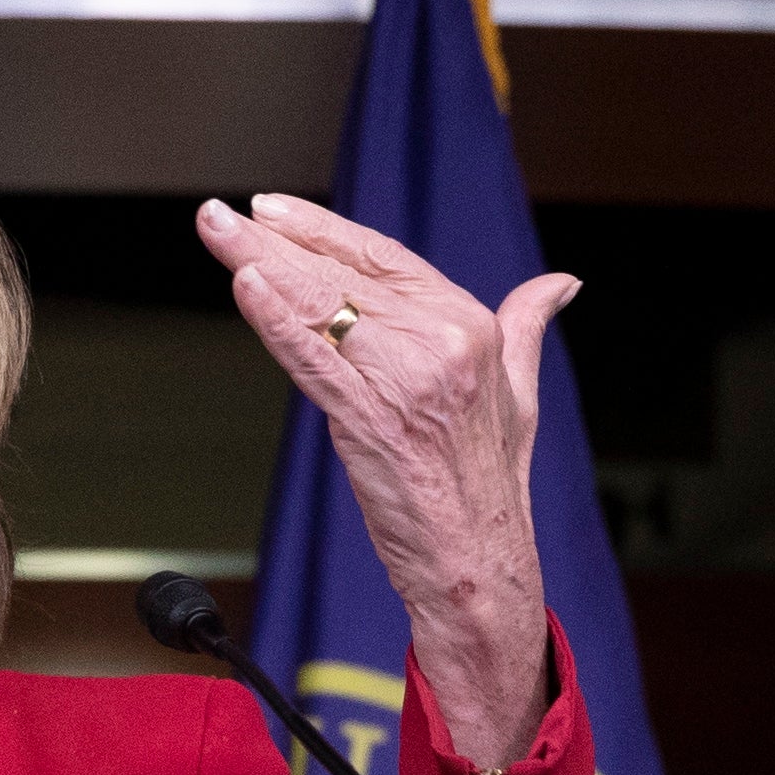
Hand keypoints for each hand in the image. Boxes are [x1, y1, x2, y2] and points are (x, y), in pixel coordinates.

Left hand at [197, 192, 572, 766]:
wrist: (480, 563)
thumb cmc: (492, 488)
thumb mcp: (521, 394)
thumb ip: (527, 327)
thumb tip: (561, 283)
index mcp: (473, 328)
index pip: (387, 261)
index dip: (326, 232)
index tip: (274, 211)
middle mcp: (444, 342)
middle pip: (344, 276)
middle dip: (273, 239)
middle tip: (219, 214)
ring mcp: (409, 378)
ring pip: (320, 308)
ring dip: (256, 264)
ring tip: (213, 231)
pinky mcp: (373, 419)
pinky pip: (314, 359)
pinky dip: (276, 321)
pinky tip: (245, 286)